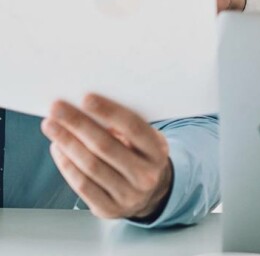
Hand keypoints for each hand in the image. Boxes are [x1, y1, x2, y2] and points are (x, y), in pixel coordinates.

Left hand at [41, 94, 172, 220]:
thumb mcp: (146, 140)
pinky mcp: (108, 209)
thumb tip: (89, 110)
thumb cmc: (143, 157)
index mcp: (157, 151)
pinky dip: (66, 165)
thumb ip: (125, 128)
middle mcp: (145, 175)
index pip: (133, 127)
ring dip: (67, 143)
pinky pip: (82, 186)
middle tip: (57, 109)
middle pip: (105, 146)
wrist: (152, 195)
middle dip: (78, 125)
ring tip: (52, 126)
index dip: (108, 111)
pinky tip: (58, 149)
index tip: (86, 98)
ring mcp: (128, 195)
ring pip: (90, 166)